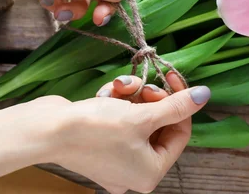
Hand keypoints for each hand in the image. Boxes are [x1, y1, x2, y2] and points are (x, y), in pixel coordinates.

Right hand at [0, 81, 210, 193]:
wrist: (44, 130)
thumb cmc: (95, 128)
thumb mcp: (143, 115)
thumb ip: (177, 105)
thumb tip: (204, 95)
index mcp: (150, 173)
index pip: (180, 132)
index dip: (179, 101)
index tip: (171, 76)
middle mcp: (134, 171)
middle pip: (159, 125)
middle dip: (152, 98)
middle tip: (143, 84)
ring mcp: (115, 159)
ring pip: (139, 118)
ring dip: (132, 97)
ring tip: (120, 87)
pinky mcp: (99, 144)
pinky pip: (120, 120)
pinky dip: (116, 103)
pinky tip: (105, 94)